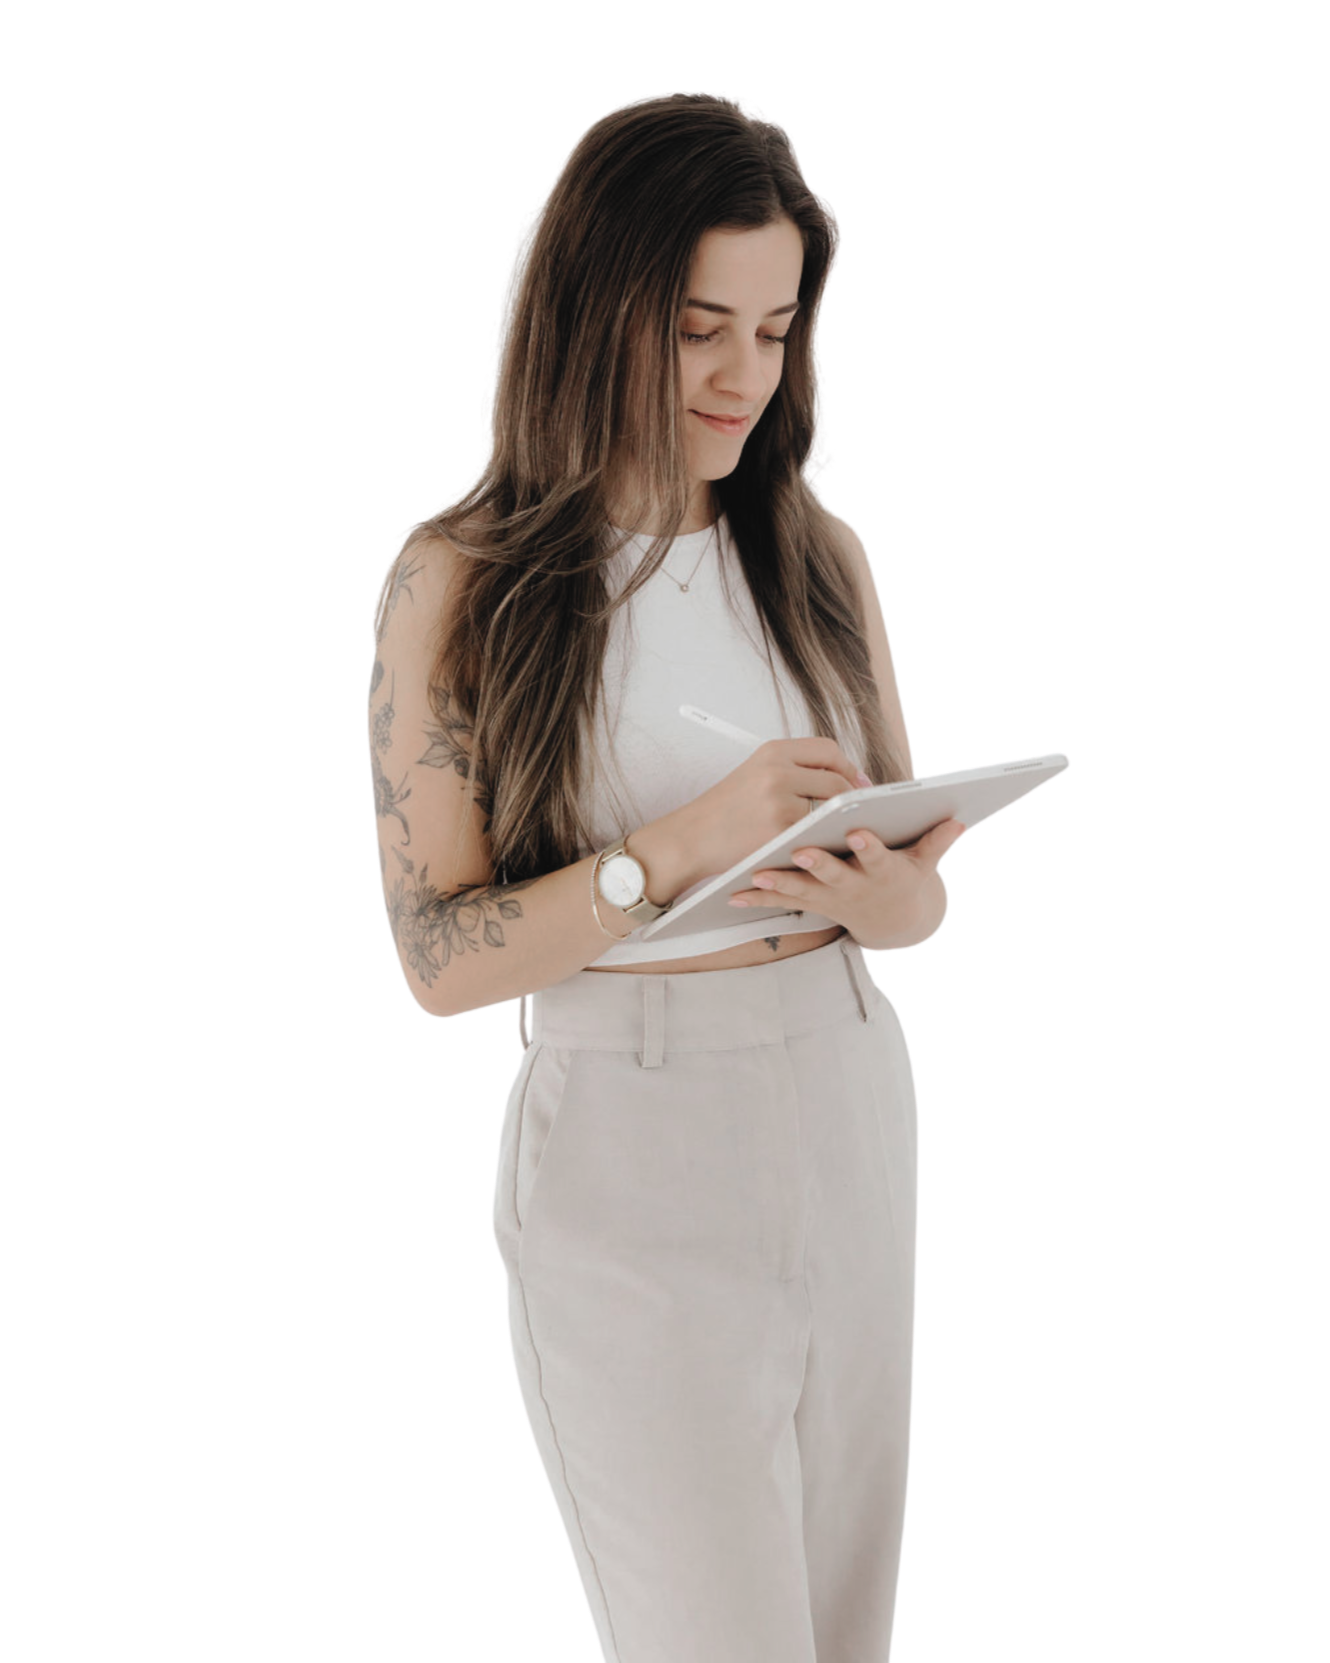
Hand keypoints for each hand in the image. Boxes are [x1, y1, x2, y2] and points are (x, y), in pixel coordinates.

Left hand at [728, 817, 965, 948]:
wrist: (888, 919)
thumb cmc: (903, 877)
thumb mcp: (923, 864)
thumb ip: (935, 842)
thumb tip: (957, 820)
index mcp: (882, 872)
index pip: (877, 856)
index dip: (869, 847)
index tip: (858, 832)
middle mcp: (854, 887)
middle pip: (834, 875)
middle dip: (818, 865)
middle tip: (800, 851)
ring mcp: (830, 898)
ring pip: (802, 890)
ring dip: (780, 884)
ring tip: (758, 874)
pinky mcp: (810, 902)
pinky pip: (781, 902)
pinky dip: (759, 899)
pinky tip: (734, 895)